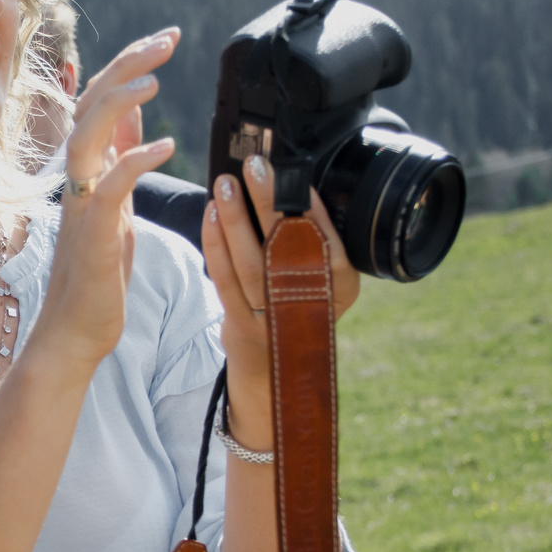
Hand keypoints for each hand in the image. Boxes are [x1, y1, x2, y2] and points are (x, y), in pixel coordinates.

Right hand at [32, 29, 180, 375]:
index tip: (167, 37)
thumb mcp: (116, 203)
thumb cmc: (99, 273)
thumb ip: (121, 157)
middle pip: (93, 104)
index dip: (131, 63)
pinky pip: (109, 188)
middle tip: (168, 38)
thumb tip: (134, 116)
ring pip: (88, 136)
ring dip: (118, 103)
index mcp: (88, 169)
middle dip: (129, 65)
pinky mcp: (93, 235)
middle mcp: (79, 179)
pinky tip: (164, 146)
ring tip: (154, 80)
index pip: (103, 99)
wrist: (76, 330)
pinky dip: (133, 162)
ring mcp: (82, 205)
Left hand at [201, 154, 360, 446]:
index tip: (296, 175)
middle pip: (288, 249)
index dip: (311, 208)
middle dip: (270, 204)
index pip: (328, 242)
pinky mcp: (243, 327)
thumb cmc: (299, 317)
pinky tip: (210, 216)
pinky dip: (216, 245)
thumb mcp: (323, 285)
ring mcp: (275, 320)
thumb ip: (315, 246)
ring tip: (225, 184)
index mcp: (341, 288)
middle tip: (256, 167)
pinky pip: (225, 280)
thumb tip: (290, 188)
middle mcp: (312, 305)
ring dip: (236, 220)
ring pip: (252, 263)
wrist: (279, 384)